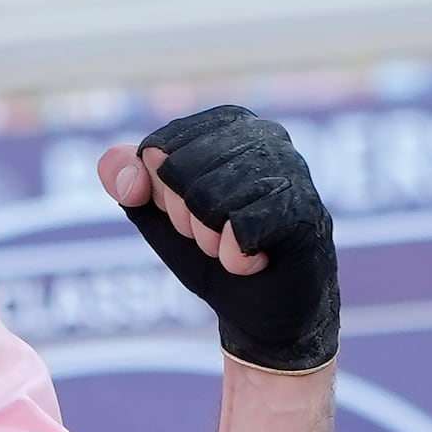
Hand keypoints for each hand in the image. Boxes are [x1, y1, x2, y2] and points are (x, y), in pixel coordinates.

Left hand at [98, 105, 338, 370]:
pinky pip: (241, 228)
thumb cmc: (211, 249)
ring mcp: (292, 168)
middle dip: (184, 219)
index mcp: (225, 123)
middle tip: (212, 235)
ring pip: (210, 200)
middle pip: (180, 172)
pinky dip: (234, 258)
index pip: (156, 150)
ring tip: (233, 246)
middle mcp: (264, 134)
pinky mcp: (306, 209)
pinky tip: (254, 261)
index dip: (159, 196)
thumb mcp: (155, 214)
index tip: (186, 215)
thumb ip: (125, 180)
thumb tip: (129, 167)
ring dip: (209, 241)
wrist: (262, 309)